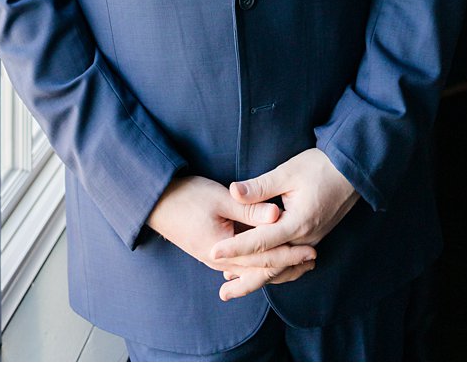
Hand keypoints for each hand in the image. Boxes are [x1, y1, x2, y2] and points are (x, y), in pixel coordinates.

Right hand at [146, 175, 317, 299]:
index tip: (311, 249)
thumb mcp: (219, 198)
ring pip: (252, 270)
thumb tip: (278, 214)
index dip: (289, 253)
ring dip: (276, 266)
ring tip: (299, 263)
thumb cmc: (184, 196)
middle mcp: (220, 262)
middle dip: (288, 265)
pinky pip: (242, 265)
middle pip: (261, 269)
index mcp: (223, 250)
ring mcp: (215, 260)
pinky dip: (260, 264)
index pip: (264, 257)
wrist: (154, 202)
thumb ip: (250, 208)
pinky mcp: (213, 253)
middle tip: (312, 260)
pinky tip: (271, 261)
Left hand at [209, 148, 361, 299]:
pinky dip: (275, 270)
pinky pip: (292, 263)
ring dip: (260, 278)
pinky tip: (262, 272)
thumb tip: (233, 191)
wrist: (352, 172)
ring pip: (282, 268)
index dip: (235, 248)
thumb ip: (260, 186)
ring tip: (236, 285)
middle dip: (246, 279)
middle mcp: (305, 239)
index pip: (260, 241)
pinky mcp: (313, 238)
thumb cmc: (319, 167)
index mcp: (297, 223)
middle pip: (272, 266)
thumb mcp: (287, 172)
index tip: (214, 253)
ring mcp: (311, 241)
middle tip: (223, 292)